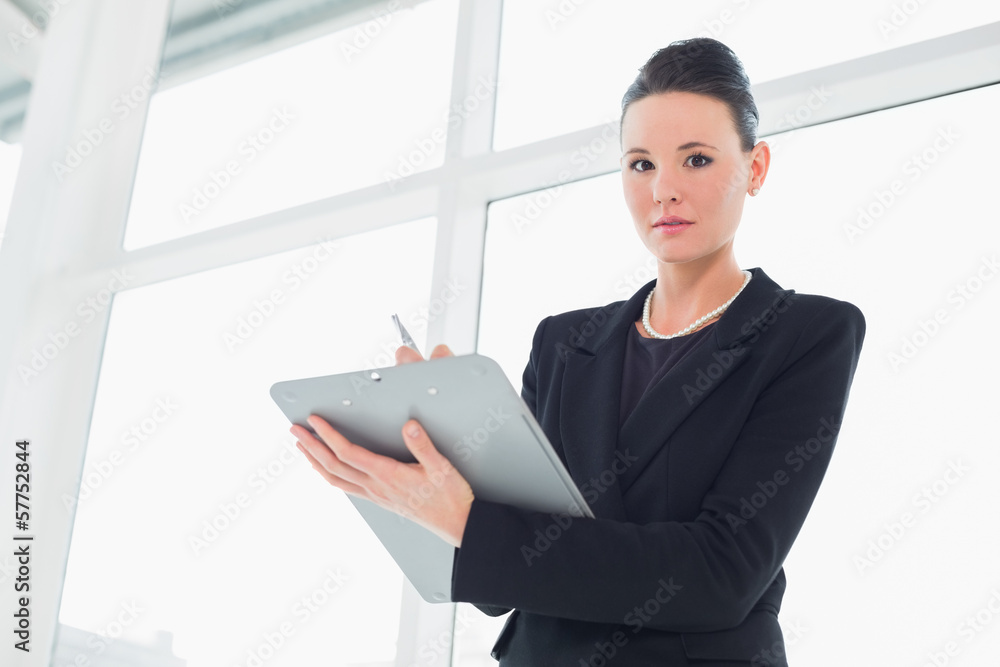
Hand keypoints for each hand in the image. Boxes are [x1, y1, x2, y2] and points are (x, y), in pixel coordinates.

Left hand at [292, 342, 472, 547]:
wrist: (456, 524)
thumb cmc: (449, 496)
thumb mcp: (442, 467)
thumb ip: (423, 446)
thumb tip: (408, 426)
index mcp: (388, 475)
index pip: (349, 453)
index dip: (329, 436)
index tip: (315, 421)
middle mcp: (376, 487)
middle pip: (333, 466)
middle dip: (311, 447)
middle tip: (294, 430)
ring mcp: (375, 495)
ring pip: (335, 479)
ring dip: (315, 462)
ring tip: (302, 447)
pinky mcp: (379, 500)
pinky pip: (346, 487)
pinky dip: (330, 475)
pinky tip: (328, 469)